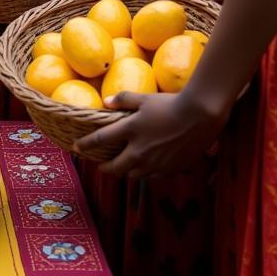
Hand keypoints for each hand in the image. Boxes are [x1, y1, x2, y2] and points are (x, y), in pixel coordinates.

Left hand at [75, 89, 227, 177]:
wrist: (200, 116)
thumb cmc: (170, 103)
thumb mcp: (144, 98)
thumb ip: (123, 99)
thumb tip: (105, 101)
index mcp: (130, 131)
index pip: (100, 139)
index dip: (86, 144)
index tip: (77, 148)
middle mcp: (140, 151)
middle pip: (116, 167)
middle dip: (106, 168)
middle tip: (101, 167)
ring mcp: (156, 162)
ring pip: (134, 175)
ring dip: (126, 172)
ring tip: (123, 168)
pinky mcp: (172, 169)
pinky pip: (154, 177)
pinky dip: (147, 175)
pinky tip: (147, 170)